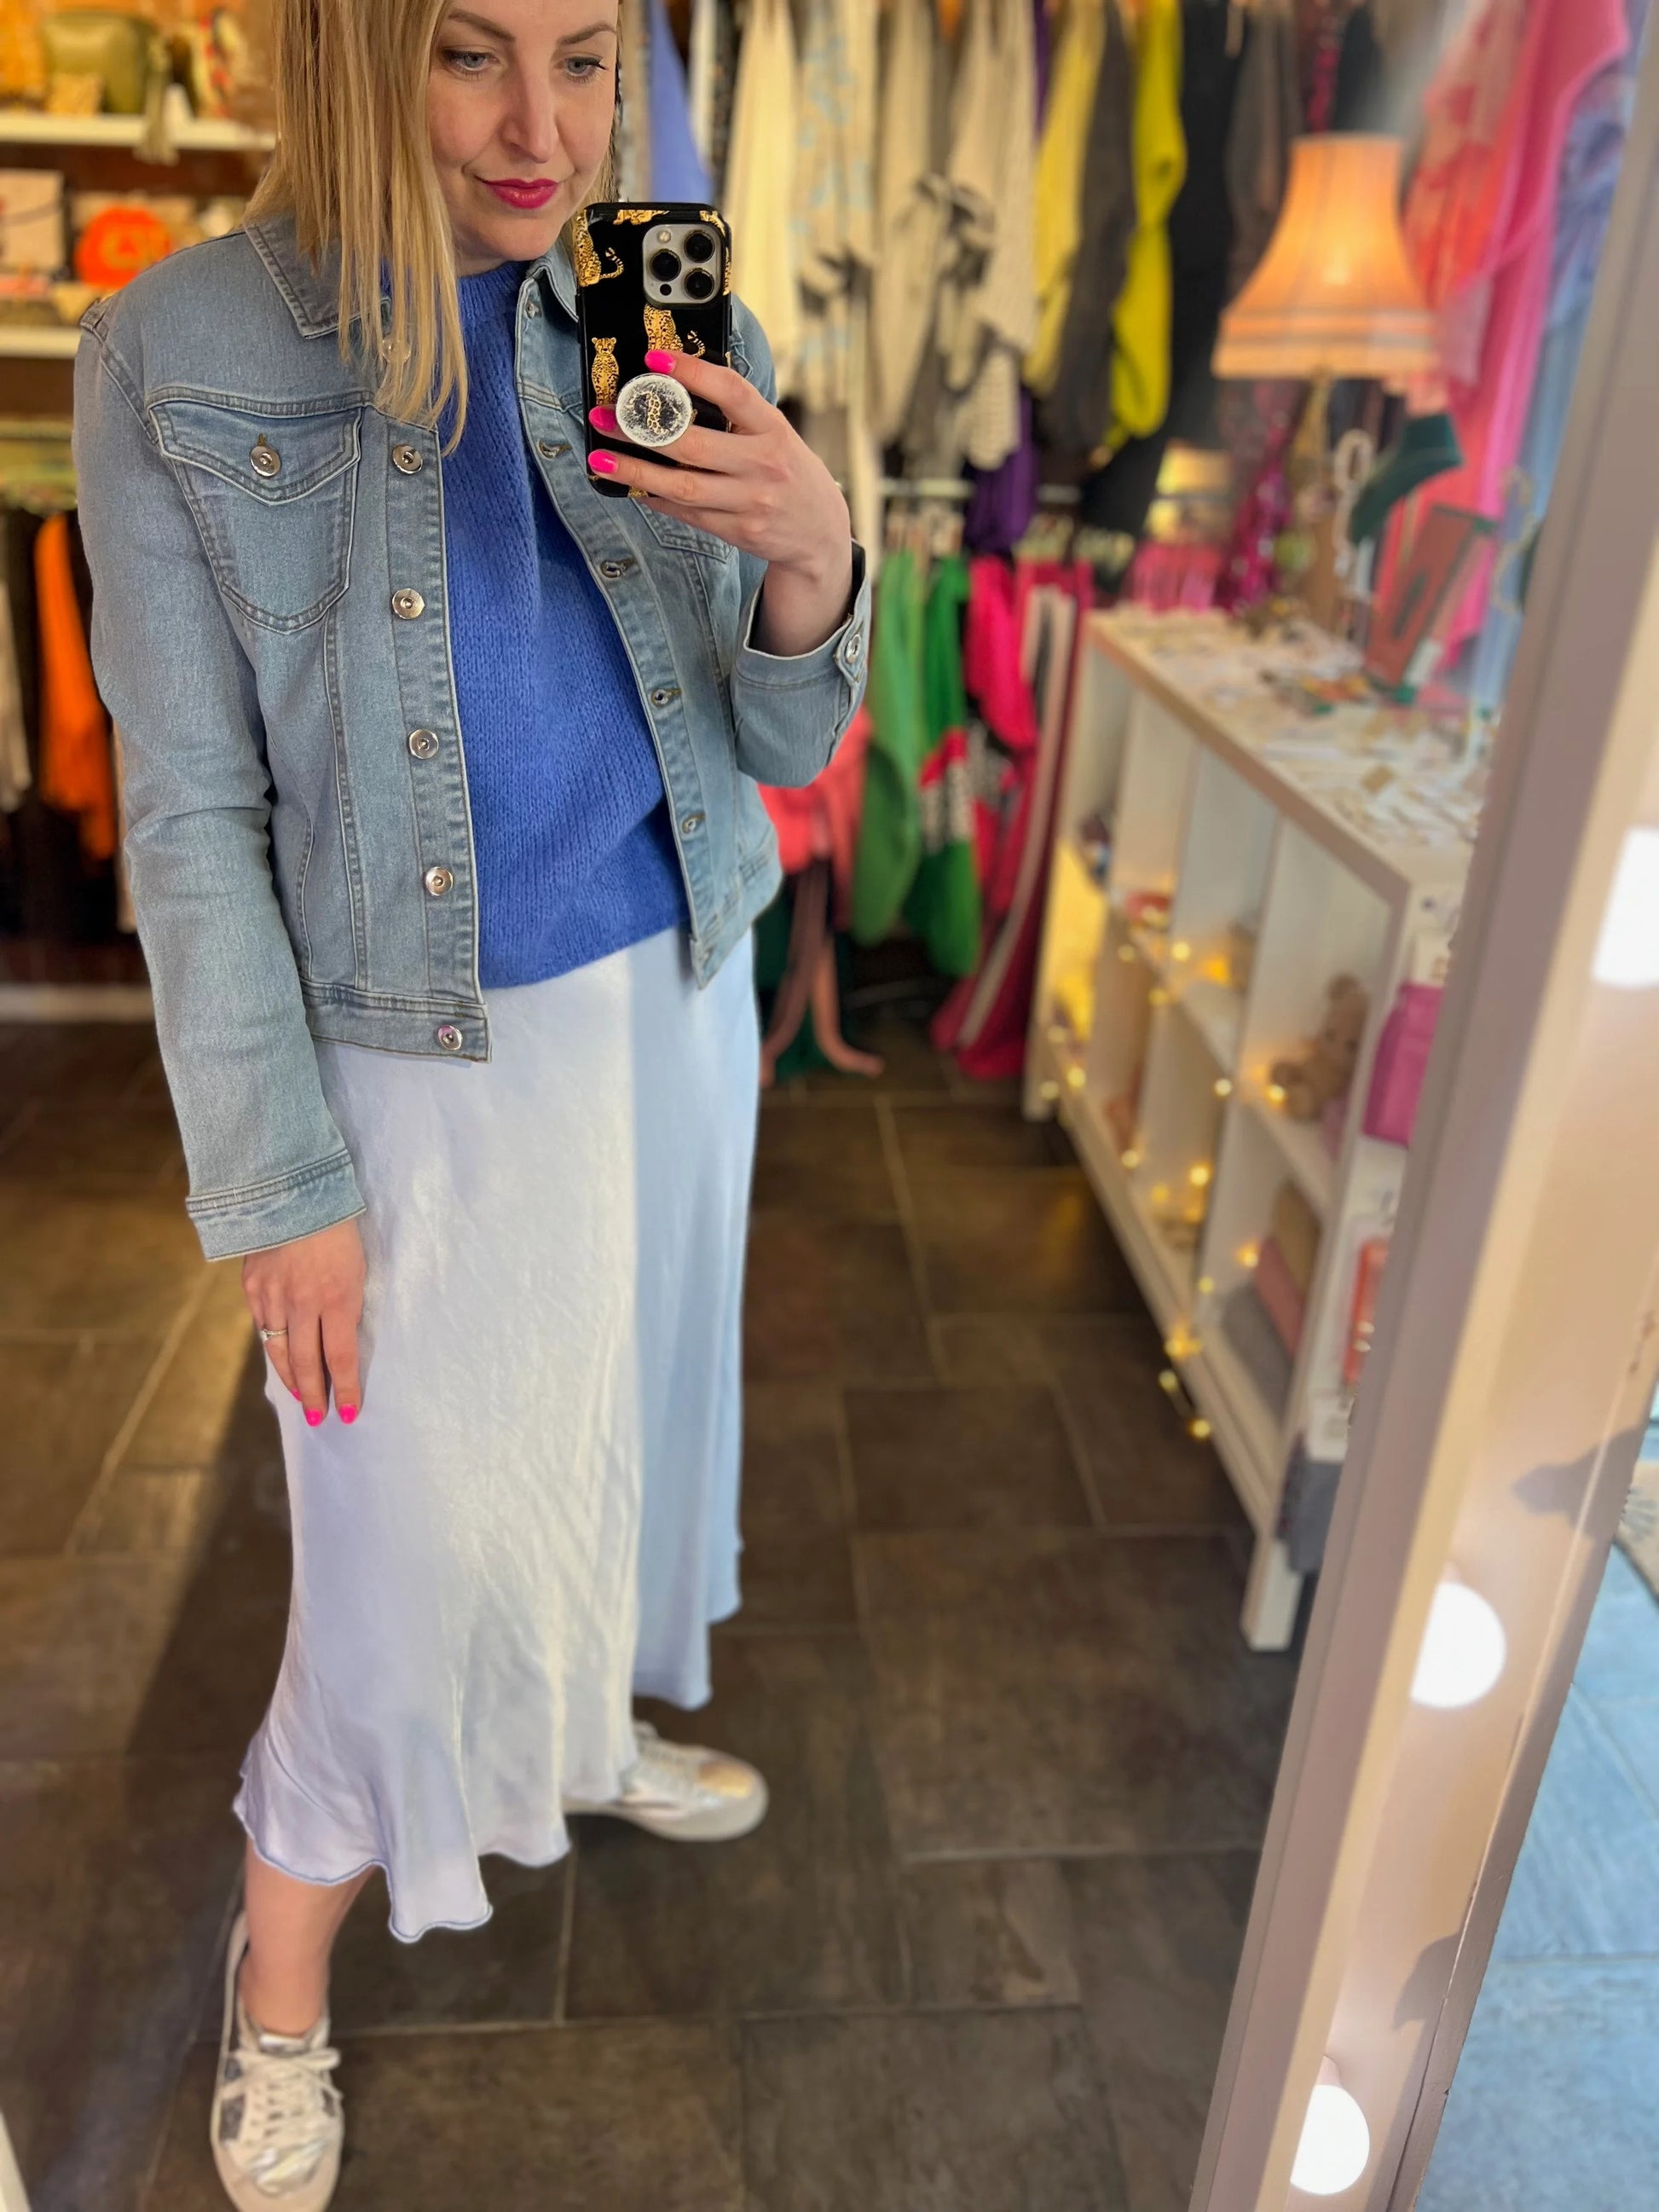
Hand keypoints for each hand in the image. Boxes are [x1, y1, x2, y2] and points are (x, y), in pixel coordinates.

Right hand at [242, 1217, 365, 1426]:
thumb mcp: (356, 1266)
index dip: (345, 1390)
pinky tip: (280, 1361)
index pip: (340, 1358)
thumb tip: (341, 1341)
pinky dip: (273, 1349)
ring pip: (279, 1352)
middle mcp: (303, 1303)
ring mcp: (273, 1296)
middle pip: (306, 1364)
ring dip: (291, 1380)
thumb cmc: (338, 1227)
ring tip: (302, 1398)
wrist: (293, 1191)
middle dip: (315, 1395)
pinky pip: (263, 1327)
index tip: (351, 1412)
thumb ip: (347, 1304)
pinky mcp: (253, 1286)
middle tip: (320, 1418)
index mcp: (338, 1297)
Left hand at [588, 349, 854, 655]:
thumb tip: (674, 391)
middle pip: (694, 445)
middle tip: (604, 416)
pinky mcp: (738, 531)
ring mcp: (751, 502)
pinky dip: (655, 499)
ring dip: (636, 472)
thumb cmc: (789, 473)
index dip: (692, 372)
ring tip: (602, 459)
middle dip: (641, 430)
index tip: (653, 359)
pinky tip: (631, 487)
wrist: (820, 533)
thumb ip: (737, 416)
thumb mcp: (775, 435)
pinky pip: (687, 513)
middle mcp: (764, 465)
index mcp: (773, 429)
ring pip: (683, 486)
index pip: (732, 391)